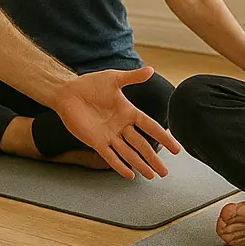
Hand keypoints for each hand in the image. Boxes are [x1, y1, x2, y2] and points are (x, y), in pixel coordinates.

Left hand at [51, 67, 181, 179]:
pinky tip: (130, 175)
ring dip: (140, 165)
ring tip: (152, 176)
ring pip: (128, 153)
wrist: (67, 92)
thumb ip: (132, 77)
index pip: (150, 127)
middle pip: (141, 145)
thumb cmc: (90, 83)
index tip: (176, 149)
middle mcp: (121, 126)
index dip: (163, 137)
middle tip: (165, 173)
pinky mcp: (96, 141)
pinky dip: (119, 165)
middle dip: (154, 158)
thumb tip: (151, 69)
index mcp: (128, 112)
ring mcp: (109, 135)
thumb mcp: (113, 79)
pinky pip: (110, 156)